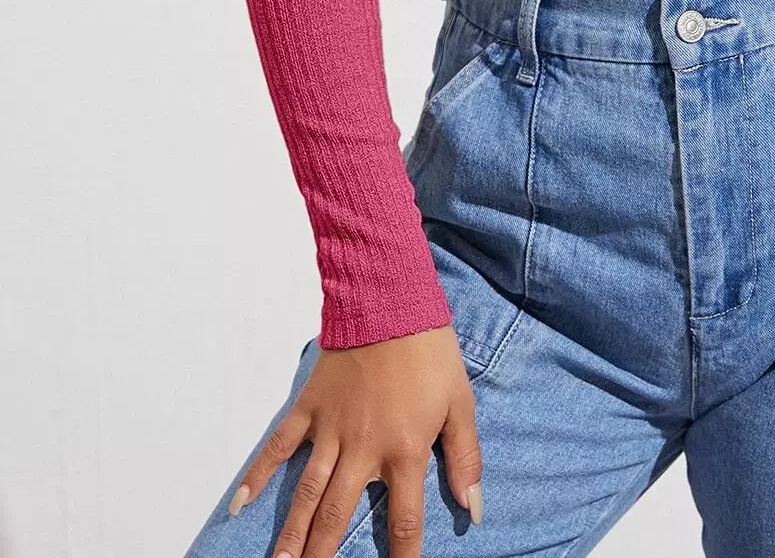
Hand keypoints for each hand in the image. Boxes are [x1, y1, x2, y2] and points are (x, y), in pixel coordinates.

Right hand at [225, 323, 482, 556]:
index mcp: (404, 451)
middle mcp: (363, 450)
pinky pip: (279, 447)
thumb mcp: (461, 403)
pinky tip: (240, 503)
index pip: (403, 519)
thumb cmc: (430, 352)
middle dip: (324, 555)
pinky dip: (258, 474)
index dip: (402, 556)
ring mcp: (330, 430)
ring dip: (291, 533)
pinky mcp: (309, 407)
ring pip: (306, 494)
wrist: (390, 301)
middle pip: (338, 517)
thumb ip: (466, 458)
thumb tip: (475, 508)